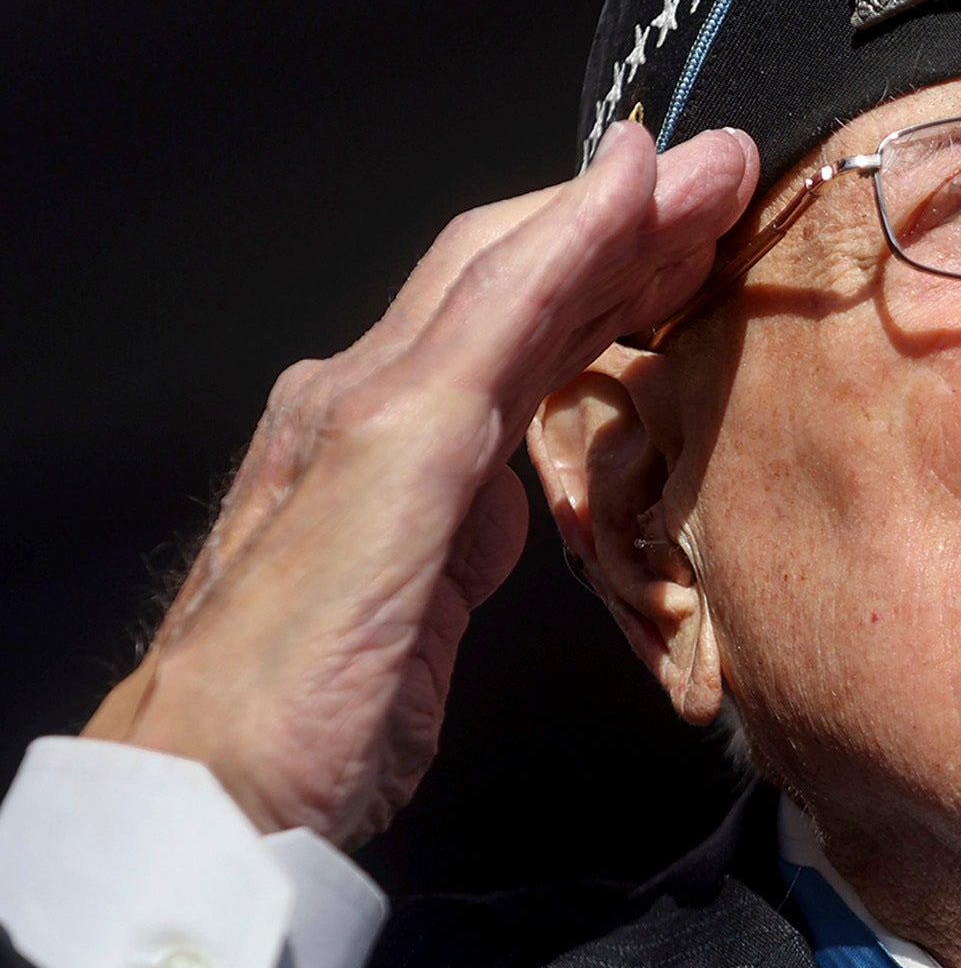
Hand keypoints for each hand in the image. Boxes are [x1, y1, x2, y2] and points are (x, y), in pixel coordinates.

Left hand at [81, 122, 759, 846]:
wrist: (226, 804)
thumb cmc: (300, 668)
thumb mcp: (395, 482)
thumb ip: (491, 345)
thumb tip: (578, 230)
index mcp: (371, 393)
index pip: (507, 263)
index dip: (608, 207)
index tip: (703, 163)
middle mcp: (379, 411)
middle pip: (513, 285)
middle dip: (623, 225)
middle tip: (727, 185)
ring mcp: (402, 477)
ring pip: (517, 344)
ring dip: (608, 284)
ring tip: (695, 251)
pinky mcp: (428, 545)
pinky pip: (511, 420)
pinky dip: (575, 365)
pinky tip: (614, 361)